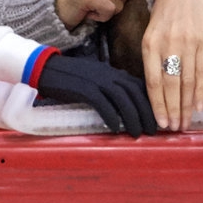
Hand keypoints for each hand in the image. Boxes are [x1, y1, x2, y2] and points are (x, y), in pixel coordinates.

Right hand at [37, 54, 156, 137]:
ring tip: (138, 133)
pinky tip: (116, 128)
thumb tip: (124, 105)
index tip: (157, 118)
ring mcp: (96, 80)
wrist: (45, 68)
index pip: (139, 86)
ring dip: (133, 117)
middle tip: (154, 131)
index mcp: (112, 72)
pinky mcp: (84, 88)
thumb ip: (109, 88)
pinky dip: (111, 116)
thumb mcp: (94, 79)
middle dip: (147, 112)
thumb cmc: (70, 77)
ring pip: (122, 99)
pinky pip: (103, 103)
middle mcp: (108, 74)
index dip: (150, 103)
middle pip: (135, 93)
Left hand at [141, 0, 202, 131]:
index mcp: (150, 44)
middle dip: (172, 109)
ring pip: (187, 81)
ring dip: (186, 105)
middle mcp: (168, 44)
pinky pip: (202, 72)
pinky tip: (198, 106)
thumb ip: (153, 59)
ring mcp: (187, 43)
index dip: (157, 104)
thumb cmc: (164, 15)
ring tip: (185, 122)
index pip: (153, 81)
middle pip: (170, 85)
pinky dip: (200, 91)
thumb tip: (157, 92)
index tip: (160, 122)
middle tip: (173, 128)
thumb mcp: (151, 34)